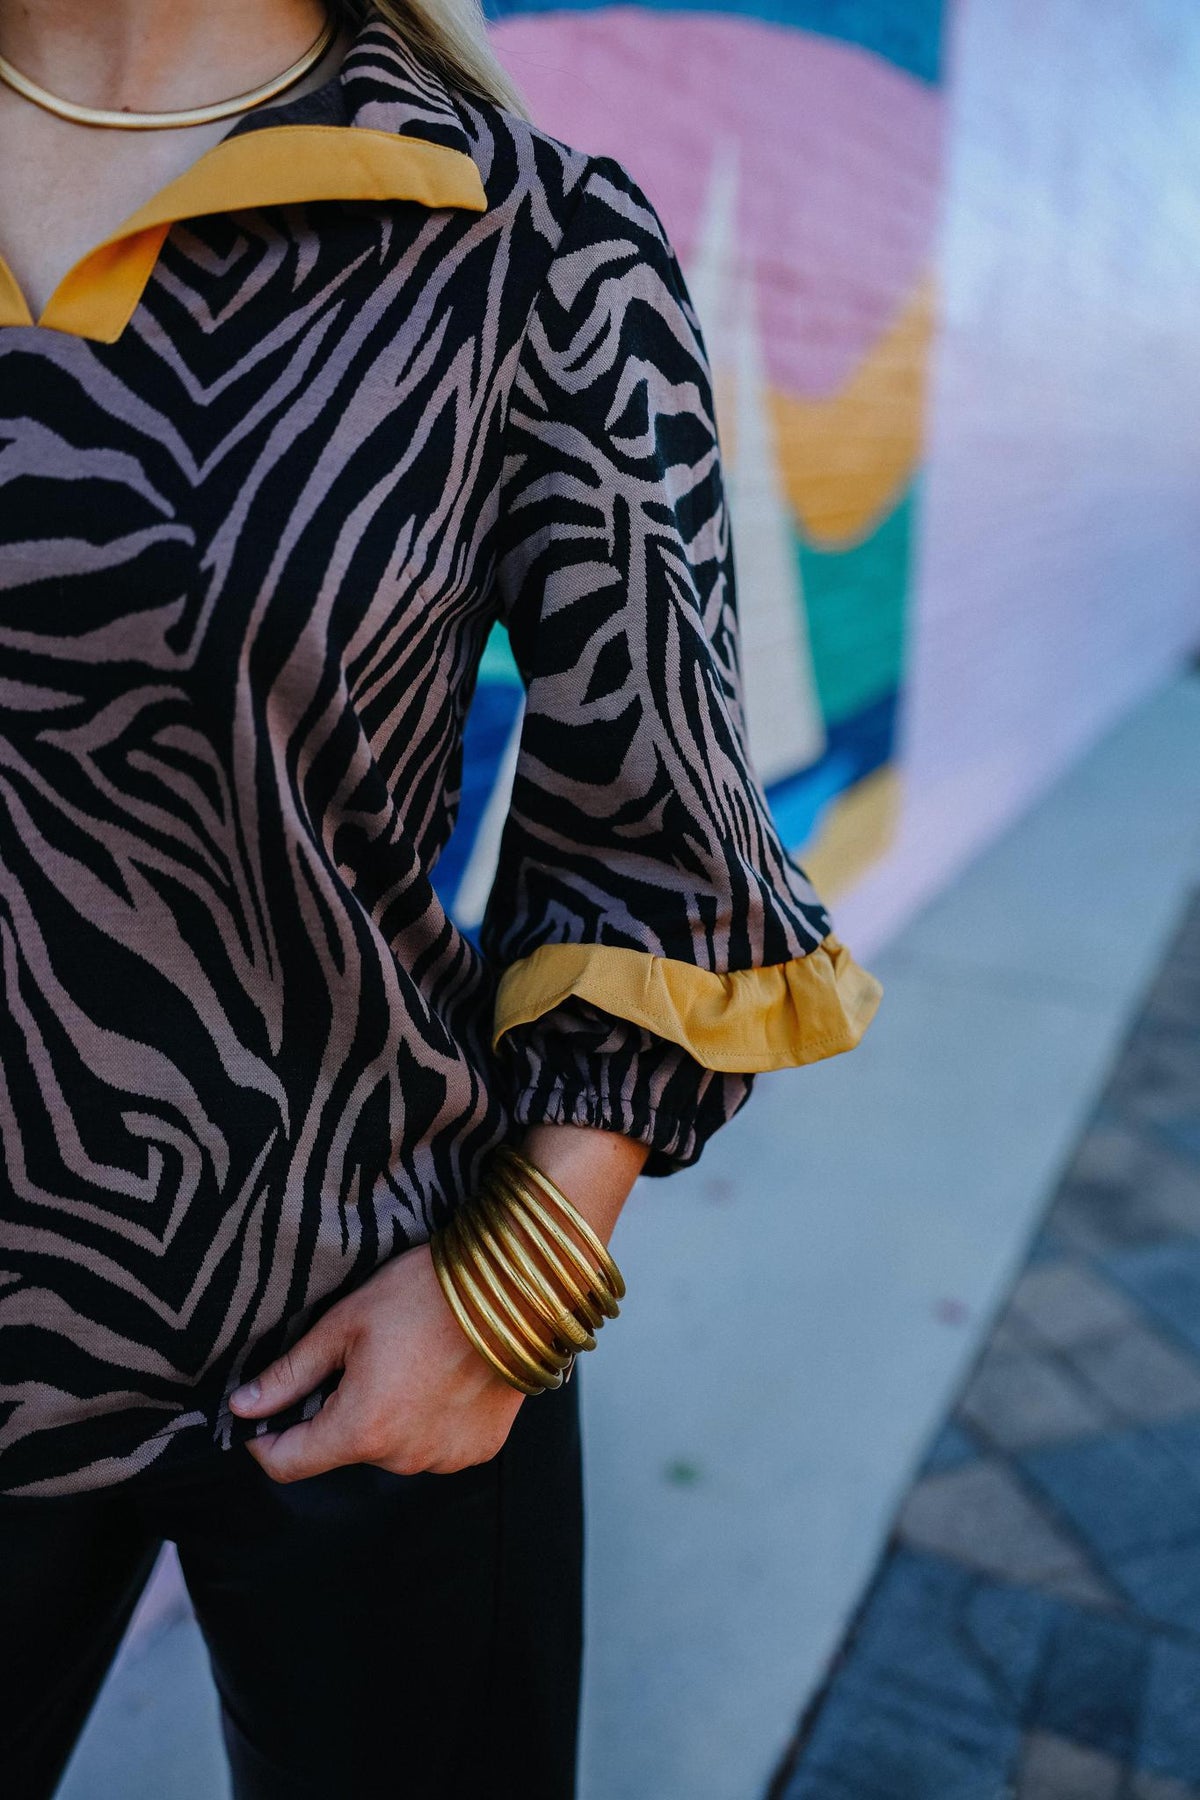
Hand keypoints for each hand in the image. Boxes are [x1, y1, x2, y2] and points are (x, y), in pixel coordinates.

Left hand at [227, 1242, 525, 1483]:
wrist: (515, 1288)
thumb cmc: (427, 1295)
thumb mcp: (345, 1322)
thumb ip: (291, 1373)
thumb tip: (242, 1406)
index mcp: (360, 1430)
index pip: (286, 1465)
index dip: (267, 1440)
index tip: (267, 1414)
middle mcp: (401, 1459)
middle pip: (344, 1449)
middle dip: (340, 1412)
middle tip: (360, 1357)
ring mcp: (444, 1459)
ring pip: (390, 1447)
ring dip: (387, 1417)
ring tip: (409, 1361)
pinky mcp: (478, 1449)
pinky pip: (434, 1445)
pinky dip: (428, 1420)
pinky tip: (442, 1376)